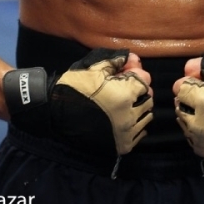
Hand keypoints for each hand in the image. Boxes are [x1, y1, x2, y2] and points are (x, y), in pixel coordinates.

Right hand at [4, 48, 152, 154]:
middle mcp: (129, 116)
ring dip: (139, 107)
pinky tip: (124, 118)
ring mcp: (125, 133)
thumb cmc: (75, 87)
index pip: (144, 81)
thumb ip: (116, 61)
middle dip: (139, 90)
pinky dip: (137, 124)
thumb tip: (132, 57)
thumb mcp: (94, 67)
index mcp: (124, 95)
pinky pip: (140, 133)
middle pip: (148, 98)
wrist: (56, 114)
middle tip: (125, 87)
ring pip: (146, 117)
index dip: (135, 73)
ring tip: (125, 103)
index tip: (125, 72)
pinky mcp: (121, 146)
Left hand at [173, 52, 203, 158]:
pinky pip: (192, 138)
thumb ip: (202, 65)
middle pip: (180, 106)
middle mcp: (197, 123)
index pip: (180, 89)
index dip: (191, 83)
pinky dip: (196, 130)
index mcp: (200, 101)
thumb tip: (186, 70)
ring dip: (191, 114)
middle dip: (188, 99)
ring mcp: (201, 139)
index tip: (202, 83)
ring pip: (184, 123)